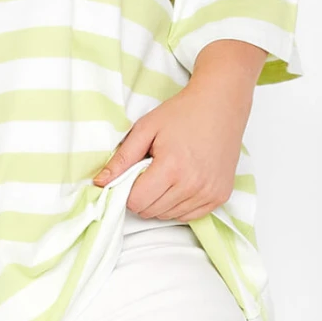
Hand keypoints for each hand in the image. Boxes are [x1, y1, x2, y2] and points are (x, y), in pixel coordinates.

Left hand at [92, 42, 265, 221]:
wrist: (221, 105)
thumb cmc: (183, 113)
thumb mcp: (146, 129)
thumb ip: (121, 158)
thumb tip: (100, 183)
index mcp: (172, 168)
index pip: (136, 202)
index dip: (128, 191)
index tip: (133, 175)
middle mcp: (193, 185)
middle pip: (151, 211)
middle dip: (143, 196)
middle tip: (151, 171)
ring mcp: (209, 193)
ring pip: (169, 216)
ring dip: (161, 201)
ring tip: (168, 174)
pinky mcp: (220, 197)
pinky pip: (189, 216)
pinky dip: (179, 205)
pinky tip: (182, 182)